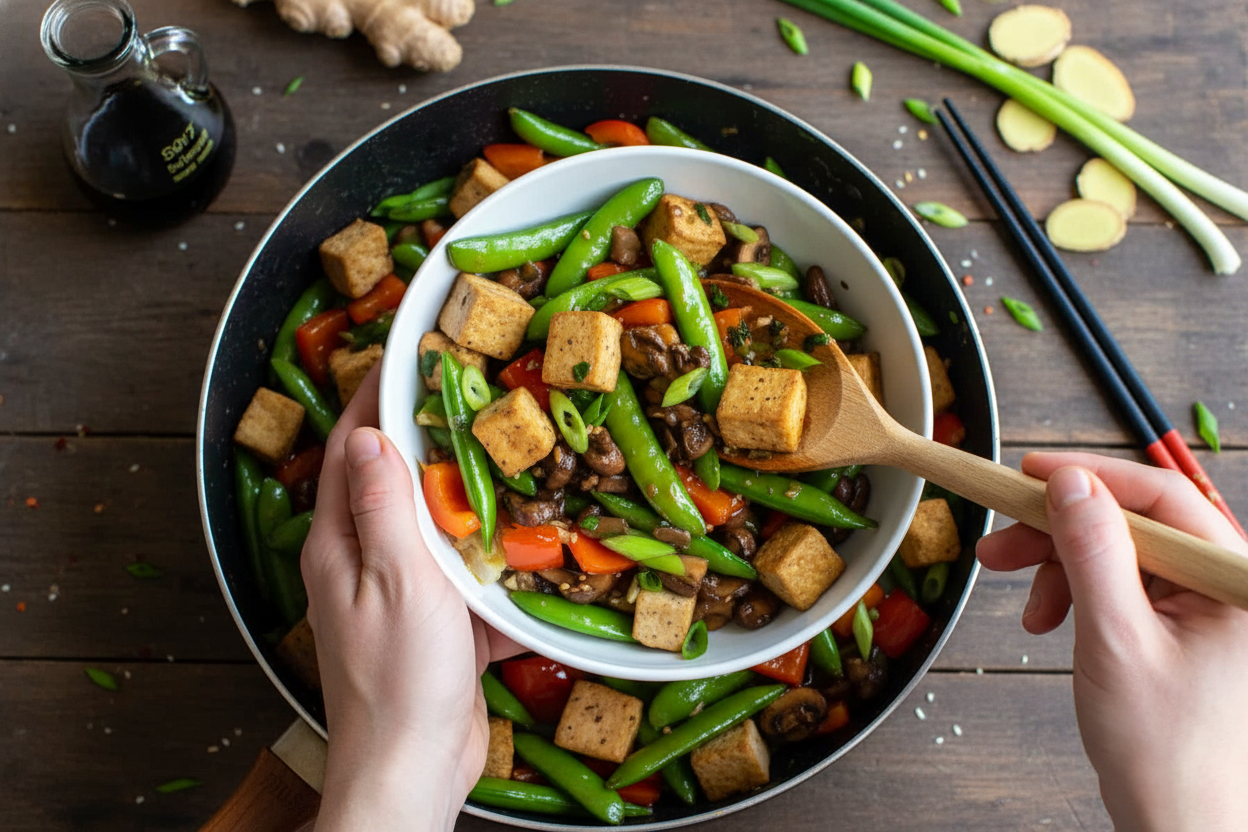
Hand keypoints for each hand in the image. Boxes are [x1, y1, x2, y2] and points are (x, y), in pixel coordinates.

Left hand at [301, 366, 520, 831]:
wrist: (412, 772)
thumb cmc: (400, 681)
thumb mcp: (397, 582)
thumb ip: (384, 508)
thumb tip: (368, 434)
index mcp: (340, 545)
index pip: (351, 450)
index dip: (375, 397)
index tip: (406, 354)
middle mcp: (362, 563)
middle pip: (391, 482)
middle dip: (425, 436)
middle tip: (470, 393)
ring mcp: (398, 597)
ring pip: (433, 528)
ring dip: (465, 496)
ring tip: (506, 456)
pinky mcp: (433, 628)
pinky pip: (463, 579)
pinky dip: (490, 560)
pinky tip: (527, 545)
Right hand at [977, 452, 1247, 831]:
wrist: (1178, 821)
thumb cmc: (1165, 749)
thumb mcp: (1116, 639)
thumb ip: (1094, 553)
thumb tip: (1069, 484)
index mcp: (1234, 582)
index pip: (1164, 498)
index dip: (1091, 478)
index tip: (1030, 473)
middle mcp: (1226, 585)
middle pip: (1135, 523)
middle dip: (1062, 532)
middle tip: (1002, 544)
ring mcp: (1204, 606)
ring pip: (1120, 552)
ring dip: (1061, 567)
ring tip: (1024, 603)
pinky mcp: (1179, 624)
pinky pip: (1120, 584)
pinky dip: (1076, 594)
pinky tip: (1049, 619)